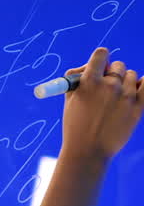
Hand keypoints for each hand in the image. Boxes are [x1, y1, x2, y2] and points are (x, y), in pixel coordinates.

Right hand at [60, 47, 143, 162]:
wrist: (88, 151)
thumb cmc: (75, 126)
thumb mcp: (70, 100)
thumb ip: (78, 79)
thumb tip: (87, 66)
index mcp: (89, 82)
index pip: (101, 54)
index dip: (100, 59)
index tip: (99, 68)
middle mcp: (109, 86)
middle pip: (118, 65)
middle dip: (112, 74)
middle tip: (105, 89)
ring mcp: (125, 96)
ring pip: (131, 75)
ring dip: (125, 82)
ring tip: (116, 99)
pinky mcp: (138, 106)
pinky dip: (142, 84)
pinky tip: (135, 90)